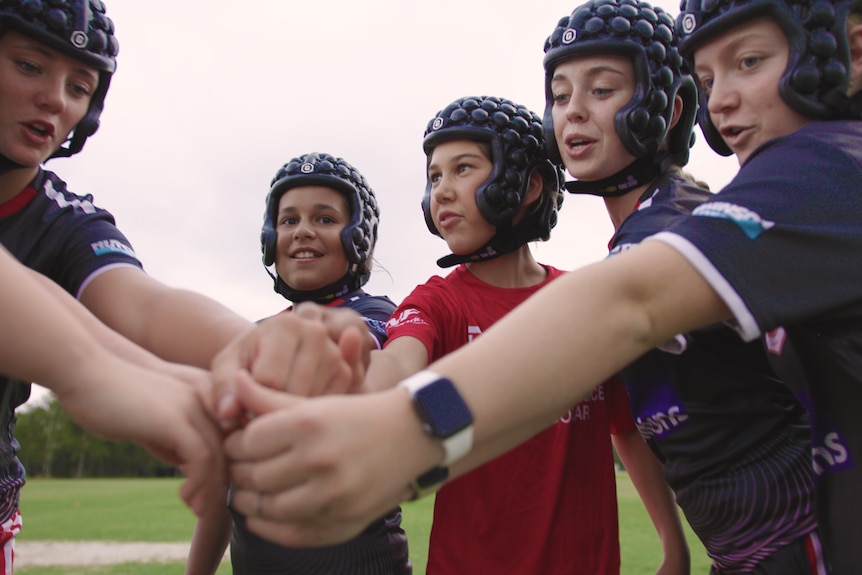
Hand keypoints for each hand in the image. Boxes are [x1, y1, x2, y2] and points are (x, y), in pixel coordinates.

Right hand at [54, 356, 226, 516]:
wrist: (85, 373)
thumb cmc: (114, 398)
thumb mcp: (154, 422)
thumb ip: (175, 440)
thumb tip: (190, 468)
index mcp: (206, 394)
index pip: (229, 436)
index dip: (222, 467)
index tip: (205, 492)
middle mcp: (208, 397)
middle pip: (229, 447)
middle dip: (220, 482)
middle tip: (204, 508)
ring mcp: (194, 406)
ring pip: (220, 456)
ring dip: (211, 489)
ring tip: (196, 508)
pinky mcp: (176, 419)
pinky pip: (201, 458)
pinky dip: (198, 484)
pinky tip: (184, 496)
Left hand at [210, 310, 366, 427]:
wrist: (270, 354)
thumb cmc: (246, 362)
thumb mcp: (226, 370)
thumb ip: (221, 390)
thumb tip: (228, 413)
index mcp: (285, 325)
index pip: (268, 381)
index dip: (250, 404)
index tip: (240, 409)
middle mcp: (316, 332)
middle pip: (293, 392)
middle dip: (270, 413)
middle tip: (254, 417)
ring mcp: (336, 352)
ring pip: (311, 403)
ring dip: (289, 417)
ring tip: (270, 412)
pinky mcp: (347, 373)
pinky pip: (325, 407)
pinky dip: (307, 416)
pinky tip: (290, 413)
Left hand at [223, 373, 436, 546]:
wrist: (411, 435)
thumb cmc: (356, 414)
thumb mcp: (315, 401)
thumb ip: (269, 397)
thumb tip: (235, 382)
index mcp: (308, 423)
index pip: (247, 443)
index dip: (234, 444)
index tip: (236, 444)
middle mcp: (320, 459)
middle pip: (254, 477)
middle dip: (238, 473)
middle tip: (237, 468)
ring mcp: (333, 495)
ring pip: (268, 508)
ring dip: (248, 502)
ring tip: (245, 493)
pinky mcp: (345, 521)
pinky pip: (293, 534)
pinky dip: (268, 528)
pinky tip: (259, 516)